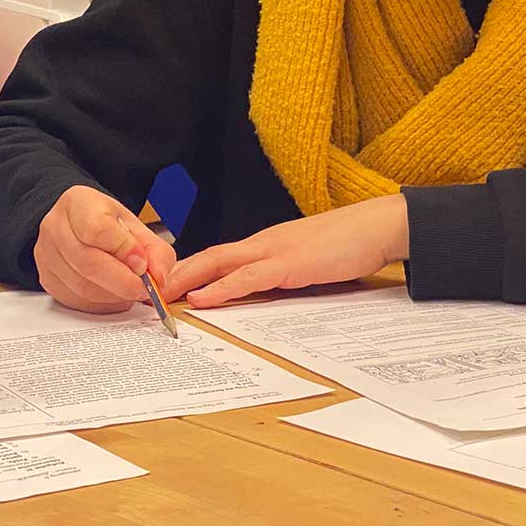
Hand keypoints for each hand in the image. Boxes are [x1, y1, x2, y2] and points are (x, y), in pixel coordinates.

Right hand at [34, 185, 176, 313]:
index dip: (124, 251)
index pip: (97, 229)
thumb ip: (155, 250)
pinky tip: (112, 294)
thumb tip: (158, 277)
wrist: (78, 228)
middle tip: (144, 288)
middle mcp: (55, 226)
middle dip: (123, 282)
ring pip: (83, 287)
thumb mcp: (136, 227)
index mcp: (78, 202)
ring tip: (129, 289)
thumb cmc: (108, 226)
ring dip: (114, 295)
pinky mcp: (47, 279)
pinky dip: (102, 304)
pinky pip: (77, 301)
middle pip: (88, 262)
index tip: (142, 264)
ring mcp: (46, 254)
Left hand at [163, 194, 409, 308]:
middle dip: (176, 274)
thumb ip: (284, 275)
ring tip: (160, 295)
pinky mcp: (289, 264)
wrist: (378, 227)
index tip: (166, 284)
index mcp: (266, 244)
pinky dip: (221, 289)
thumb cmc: (349, 245)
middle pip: (208, 256)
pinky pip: (247, 278)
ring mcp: (274, 251)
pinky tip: (201, 299)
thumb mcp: (308, 263)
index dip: (190, 269)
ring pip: (218, 263)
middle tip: (147, 290)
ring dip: (186, 279)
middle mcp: (262, 243)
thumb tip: (266, 295)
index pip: (218, 256)